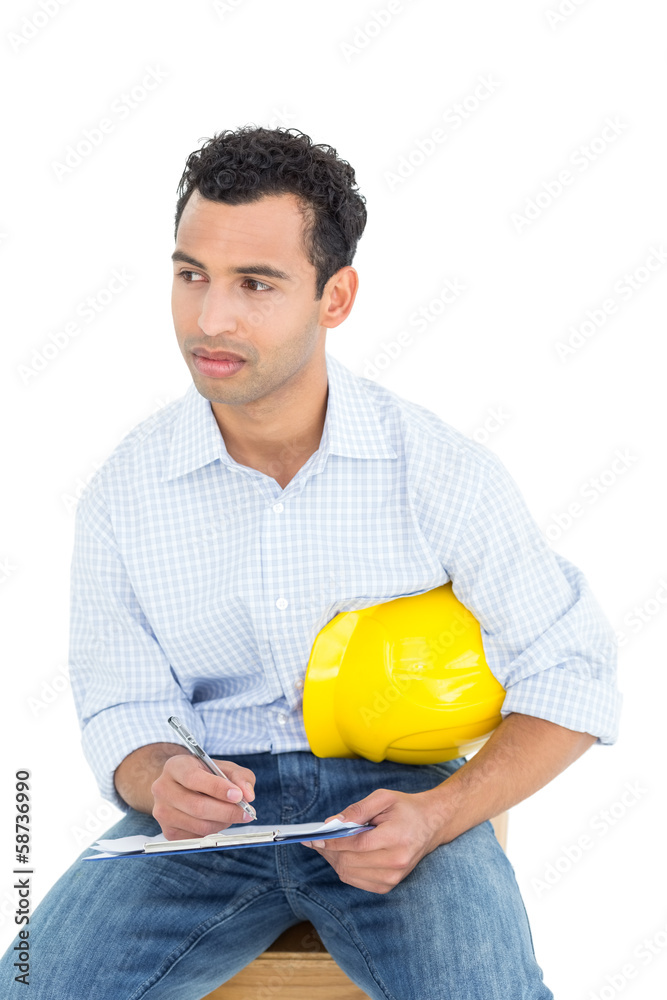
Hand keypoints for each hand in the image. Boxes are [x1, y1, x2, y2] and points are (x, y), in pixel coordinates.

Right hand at [151, 755, 255, 839]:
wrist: (180, 786)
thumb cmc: (204, 774)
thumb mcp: (222, 767)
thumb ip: (239, 776)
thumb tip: (248, 795)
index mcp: (174, 767)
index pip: (194, 779)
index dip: (217, 788)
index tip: (238, 795)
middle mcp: (162, 789)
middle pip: (197, 806)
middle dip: (227, 811)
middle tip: (247, 812)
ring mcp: (162, 813)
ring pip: (200, 825)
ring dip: (223, 822)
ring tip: (232, 814)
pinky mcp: (168, 832)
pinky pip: (197, 837)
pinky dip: (214, 831)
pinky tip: (218, 820)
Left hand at [303, 787, 445, 893]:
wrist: (430, 825)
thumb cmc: (405, 808)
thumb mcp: (383, 798)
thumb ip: (357, 810)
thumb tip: (332, 823)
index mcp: (396, 838)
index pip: (356, 844)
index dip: (332, 841)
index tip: (316, 836)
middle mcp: (396, 862)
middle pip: (350, 861)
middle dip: (329, 851)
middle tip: (317, 840)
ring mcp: (393, 877)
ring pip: (350, 873)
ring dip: (334, 860)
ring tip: (328, 846)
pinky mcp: (389, 885)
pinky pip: (356, 881)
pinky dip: (344, 868)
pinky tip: (342, 855)